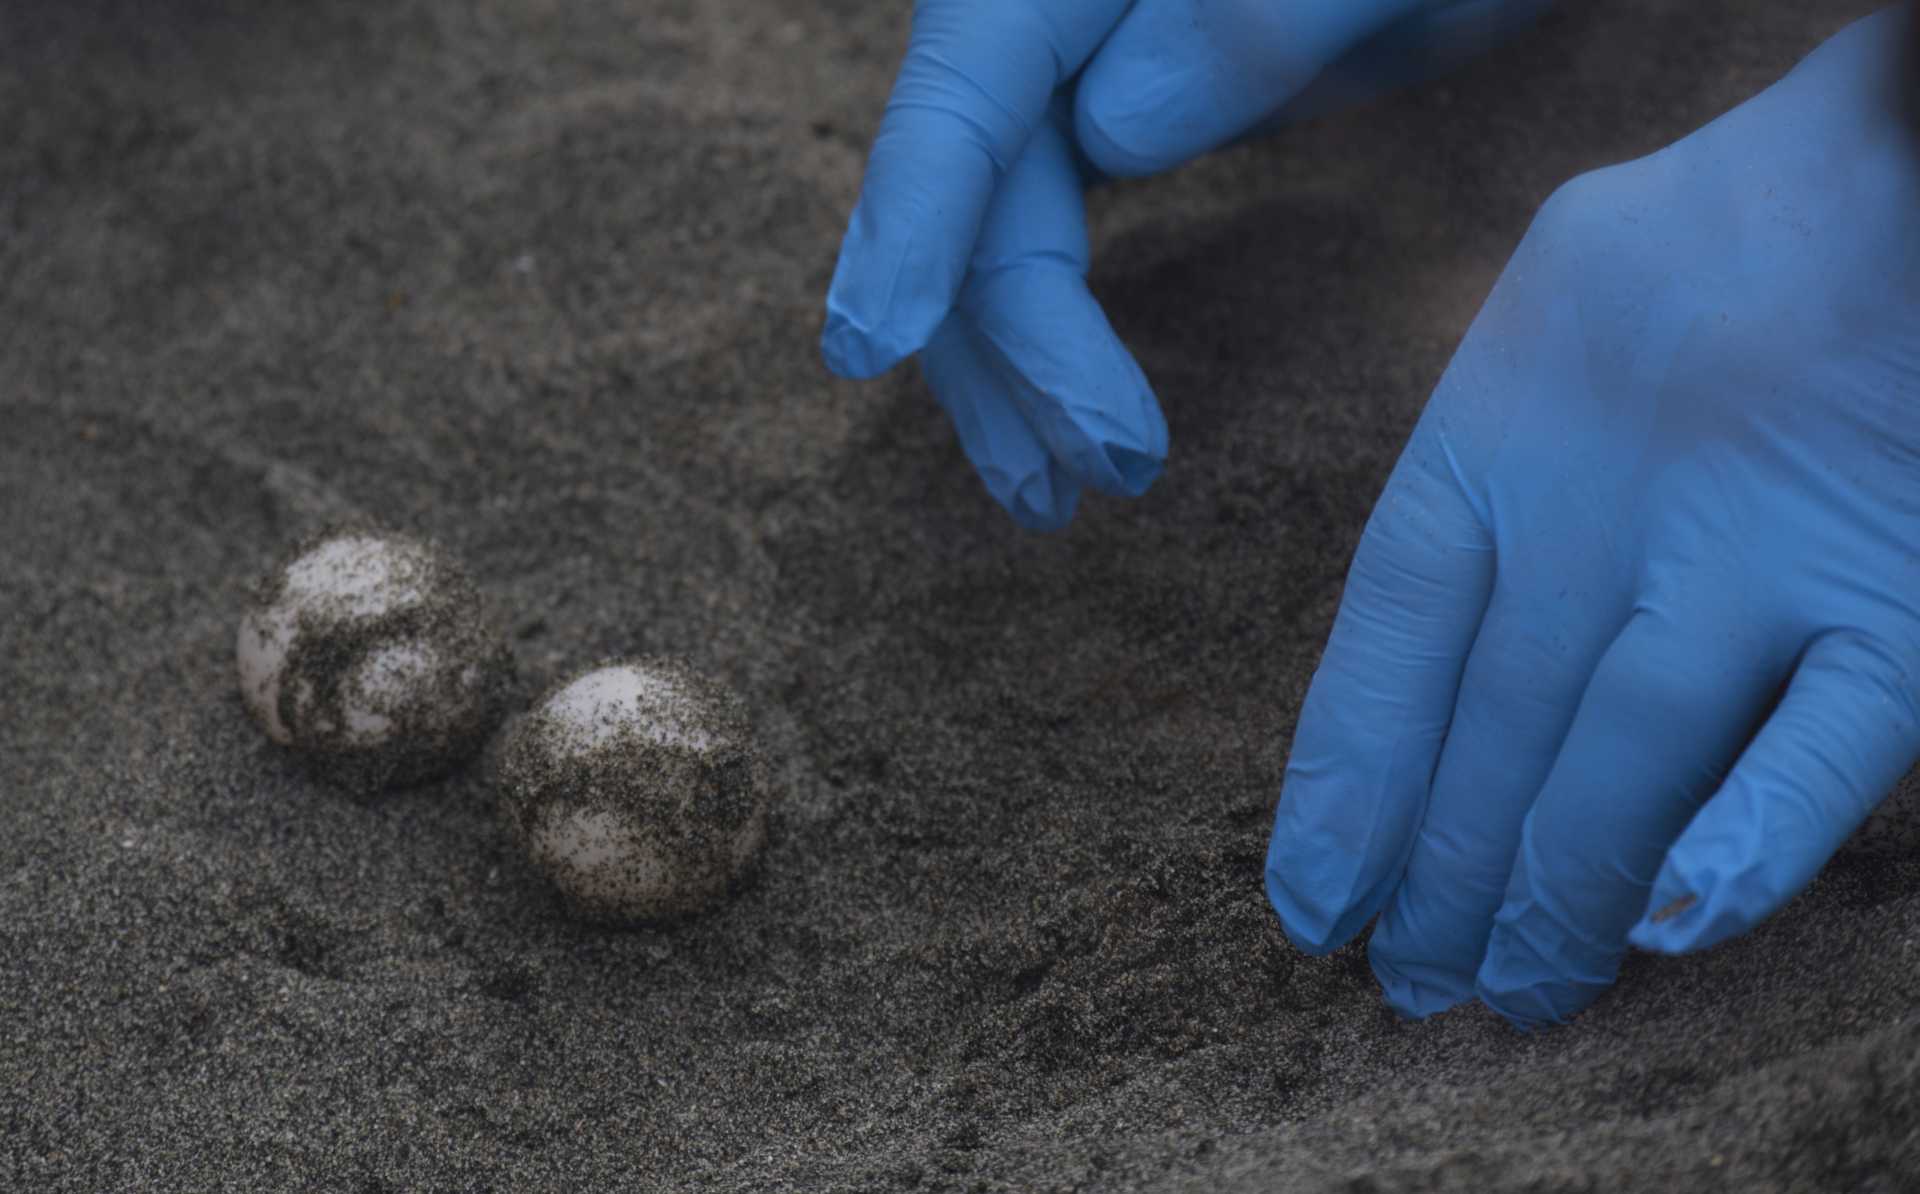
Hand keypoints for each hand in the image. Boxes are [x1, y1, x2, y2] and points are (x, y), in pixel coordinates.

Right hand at [822, 0, 1554, 528]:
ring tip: (1050, 503)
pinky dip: (1043, 335)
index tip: (871, 347)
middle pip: (970, 191)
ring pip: (987, 229)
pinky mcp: (1114, 107)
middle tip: (1102, 473)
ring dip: (1007, 372)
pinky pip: (1036, 229)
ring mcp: (1074, 63)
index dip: (908, 224)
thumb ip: (1256, 14)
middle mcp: (1046, 13)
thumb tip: (1114, 130)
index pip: (962, 94)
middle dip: (1014, 344)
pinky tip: (1054, 421)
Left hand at [1265, 7, 1919, 1028]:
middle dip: (1440, 878)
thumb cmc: (1701, 247)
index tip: (1311, 901)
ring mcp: (1751, 549)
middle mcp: (1601, 502)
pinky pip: (1823, 740)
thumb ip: (1477, 478)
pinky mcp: (1896, 585)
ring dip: (1554, 898)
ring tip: (1511, 995)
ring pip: (1621, 761)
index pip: (1385, 649)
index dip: (1342, 789)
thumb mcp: (1535, 321)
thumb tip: (1422, 665)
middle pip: (1489, 731)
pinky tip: (1671, 930)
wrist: (1900, 163)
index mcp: (1494, 434)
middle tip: (1412, 986)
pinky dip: (1748, 839)